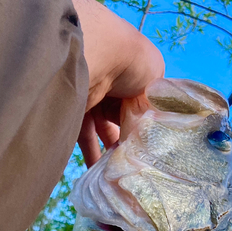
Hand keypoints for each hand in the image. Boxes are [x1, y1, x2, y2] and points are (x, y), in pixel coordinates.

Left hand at [74, 0, 164, 166]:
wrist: (97, 55)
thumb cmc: (132, 62)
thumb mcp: (155, 77)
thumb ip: (155, 100)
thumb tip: (151, 124)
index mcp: (133, 77)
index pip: (141, 108)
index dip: (146, 128)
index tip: (150, 149)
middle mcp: (113, 89)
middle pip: (122, 122)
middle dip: (129, 142)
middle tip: (137, 164)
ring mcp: (93, 101)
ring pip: (104, 133)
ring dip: (111, 153)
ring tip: (121, 173)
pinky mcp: (76, 113)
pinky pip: (85, 138)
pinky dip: (92, 155)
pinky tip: (101, 171)